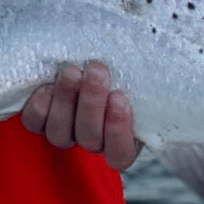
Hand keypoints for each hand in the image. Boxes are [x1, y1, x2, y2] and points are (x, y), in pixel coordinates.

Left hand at [21, 60, 141, 170]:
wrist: (84, 54)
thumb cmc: (120, 61)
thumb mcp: (138, 68)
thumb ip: (146, 71)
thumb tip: (169, 49)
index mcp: (121, 140)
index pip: (119, 155)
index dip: (118, 131)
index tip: (120, 98)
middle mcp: (91, 141)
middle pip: (88, 138)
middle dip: (92, 102)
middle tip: (97, 70)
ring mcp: (63, 132)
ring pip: (60, 133)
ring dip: (66, 100)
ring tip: (72, 71)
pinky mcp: (39, 120)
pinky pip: (33, 124)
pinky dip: (39, 107)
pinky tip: (46, 86)